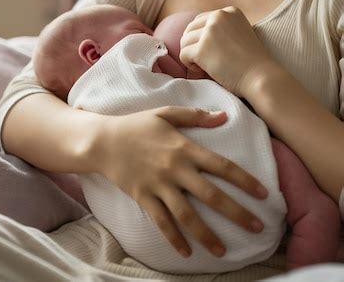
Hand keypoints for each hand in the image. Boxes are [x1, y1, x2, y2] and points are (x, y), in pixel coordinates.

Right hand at [91, 107, 267, 256]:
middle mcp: (175, 168)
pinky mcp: (143, 197)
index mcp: (184, 147)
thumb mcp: (166, 113)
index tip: (263, 193)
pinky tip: (187, 253)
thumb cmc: (137, 125)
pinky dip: (174, 239)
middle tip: (257, 227)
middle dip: (236, 213)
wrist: (103, 141)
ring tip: (224, 251)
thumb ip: (196, 116)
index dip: (244, 179)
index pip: (221, 165)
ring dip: (207, 235)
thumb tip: (224, 116)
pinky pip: (161, 222)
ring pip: (187, 215)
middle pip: (210, 195)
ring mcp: (158, 185)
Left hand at [179, 7, 272, 95]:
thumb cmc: (251, 62)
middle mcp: (219, 15)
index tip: (214, 52)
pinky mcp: (202, 47)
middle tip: (206, 60)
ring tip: (204, 66)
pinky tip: (202, 70)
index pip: (202, 20)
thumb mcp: (239, 34)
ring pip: (184, 41)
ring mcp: (210, 31)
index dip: (202, 38)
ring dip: (191, 55)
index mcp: (229, 11)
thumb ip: (221, 29)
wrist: (260, 77)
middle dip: (193, 45)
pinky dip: (189, 65)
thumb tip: (192, 33)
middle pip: (190, 28)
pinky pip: (183, 55)